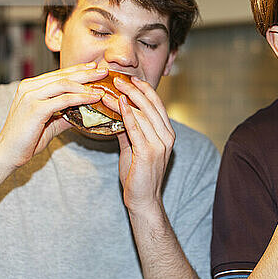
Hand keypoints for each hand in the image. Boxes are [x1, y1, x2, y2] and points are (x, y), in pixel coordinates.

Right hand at [0, 63, 107, 167]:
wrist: (8, 153)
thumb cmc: (26, 139)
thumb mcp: (50, 122)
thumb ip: (65, 115)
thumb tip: (84, 112)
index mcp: (30, 87)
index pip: (58, 75)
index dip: (77, 70)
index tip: (94, 68)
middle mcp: (29, 88)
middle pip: (63, 76)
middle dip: (86, 73)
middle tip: (104, 70)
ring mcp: (31, 97)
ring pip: (64, 84)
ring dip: (86, 84)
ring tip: (102, 85)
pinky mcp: (35, 109)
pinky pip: (64, 100)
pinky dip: (81, 98)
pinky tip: (94, 98)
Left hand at [102, 76, 174, 212]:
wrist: (143, 200)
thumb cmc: (138, 175)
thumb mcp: (134, 147)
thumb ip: (130, 130)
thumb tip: (117, 113)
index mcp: (167, 134)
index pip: (157, 104)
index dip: (144, 89)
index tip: (131, 78)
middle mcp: (167, 137)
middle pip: (151, 105)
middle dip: (134, 89)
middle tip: (117, 78)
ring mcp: (160, 144)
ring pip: (143, 114)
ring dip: (125, 99)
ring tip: (110, 89)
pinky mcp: (148, 152)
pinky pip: (136, 128)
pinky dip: (126, 113)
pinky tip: (116, 103)